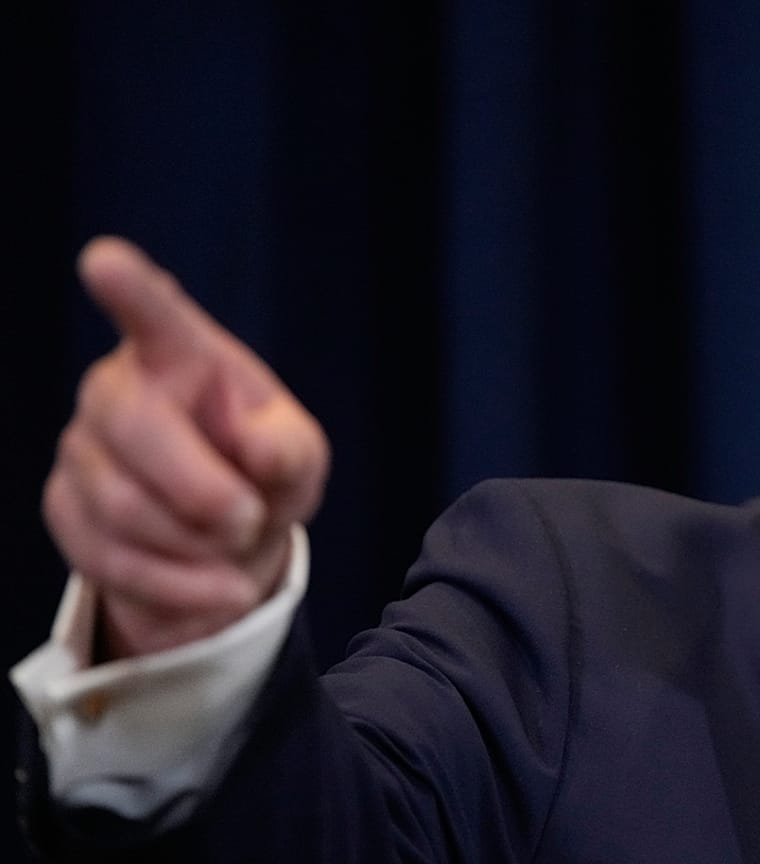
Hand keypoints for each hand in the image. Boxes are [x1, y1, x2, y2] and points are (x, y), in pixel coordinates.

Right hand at [42, 237, 329, 659]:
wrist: (227, 547)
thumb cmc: (264, 476)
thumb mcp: (298, 460)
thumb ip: (287, 448)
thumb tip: (253, 447)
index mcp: (182, 356)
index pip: (154, 316)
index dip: (130, 289)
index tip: (104, 259)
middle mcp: (117, 388)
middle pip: (136, 429)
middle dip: (201, 491)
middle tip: (249, 521)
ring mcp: (81, 448)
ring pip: (122, 506)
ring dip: (196, 547)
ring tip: (238, 551)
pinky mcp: (64, 508)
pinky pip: (110, 559)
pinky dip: (178, 586)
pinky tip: (217, 587)